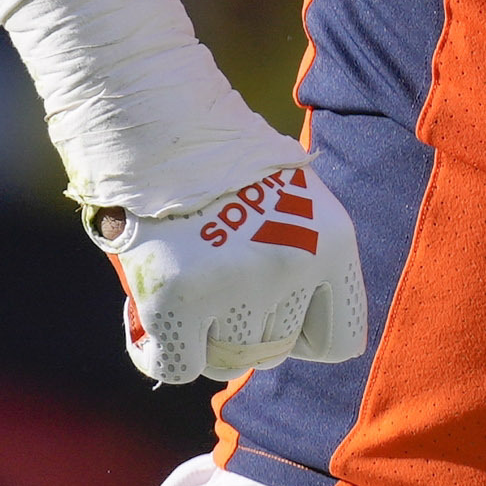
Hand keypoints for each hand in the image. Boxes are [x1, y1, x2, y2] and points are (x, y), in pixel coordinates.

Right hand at [88, 155, 365, 386]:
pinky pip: (176, 365)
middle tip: (213, 288)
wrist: (159, 120)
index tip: (274, 311)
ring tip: (180, 296)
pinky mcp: (177, 295)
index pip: (338, 339)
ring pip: (224, 361)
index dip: (302, 333)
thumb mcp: (296, 202)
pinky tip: (147, 326)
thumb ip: (305, 259)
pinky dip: (156, 352)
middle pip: (273, 350)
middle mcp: (291, 267)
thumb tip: (290, 338)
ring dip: (200, 340)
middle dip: (243, 331)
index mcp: (331, 242)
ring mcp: (234, 283)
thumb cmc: (223, 164)